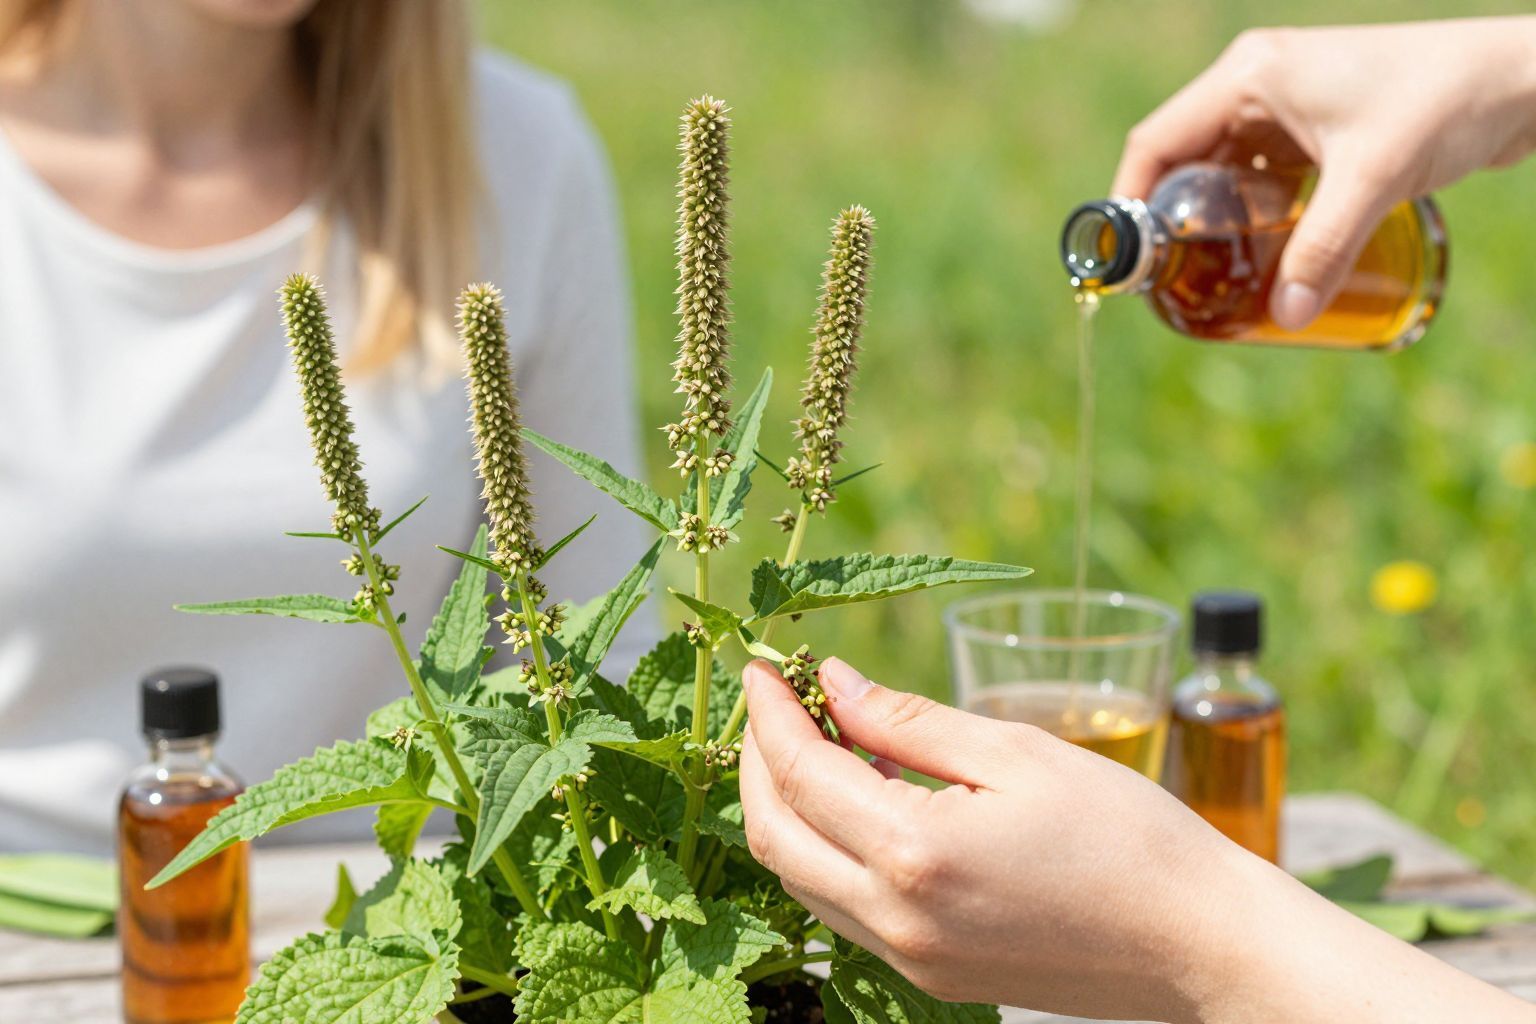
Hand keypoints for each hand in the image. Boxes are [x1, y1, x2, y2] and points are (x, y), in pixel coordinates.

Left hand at [739, 657, 1535, 1021]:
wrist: (1198, 945)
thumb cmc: (1127, 837)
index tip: (762, 666)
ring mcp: (908, 958)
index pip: (800, 771)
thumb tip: (834, 684)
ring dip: (786, 807)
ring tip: (816, 741)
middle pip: (774, 835)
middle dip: (756, 761)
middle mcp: (895, 918)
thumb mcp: (1018, 753)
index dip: (771, 712)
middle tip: (774, 702)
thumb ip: (911, 721)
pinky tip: (860, 801)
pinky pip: (841, 909)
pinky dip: (828, 849)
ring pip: (799, 879)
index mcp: (916, 853)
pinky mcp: (929, 976)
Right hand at [1112, 18, 1535, 330]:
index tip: (1125, 263)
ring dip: (1213, 224)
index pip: (1156, 142)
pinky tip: (1260, 256)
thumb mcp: (1375, 178)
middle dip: (1173, 224)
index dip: (1129, 203)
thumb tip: (1283, 319)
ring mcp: (1285, 105)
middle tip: (1173, 283)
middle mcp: (1256, 84)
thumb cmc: (1447, 101)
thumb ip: (1325, 248)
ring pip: (1221, 173)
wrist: (1521, 78)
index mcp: (1250, 76)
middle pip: (1182, 161)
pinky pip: (1260, 177)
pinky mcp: (1314, 127)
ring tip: (1212, 279)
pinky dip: (1252, 217)